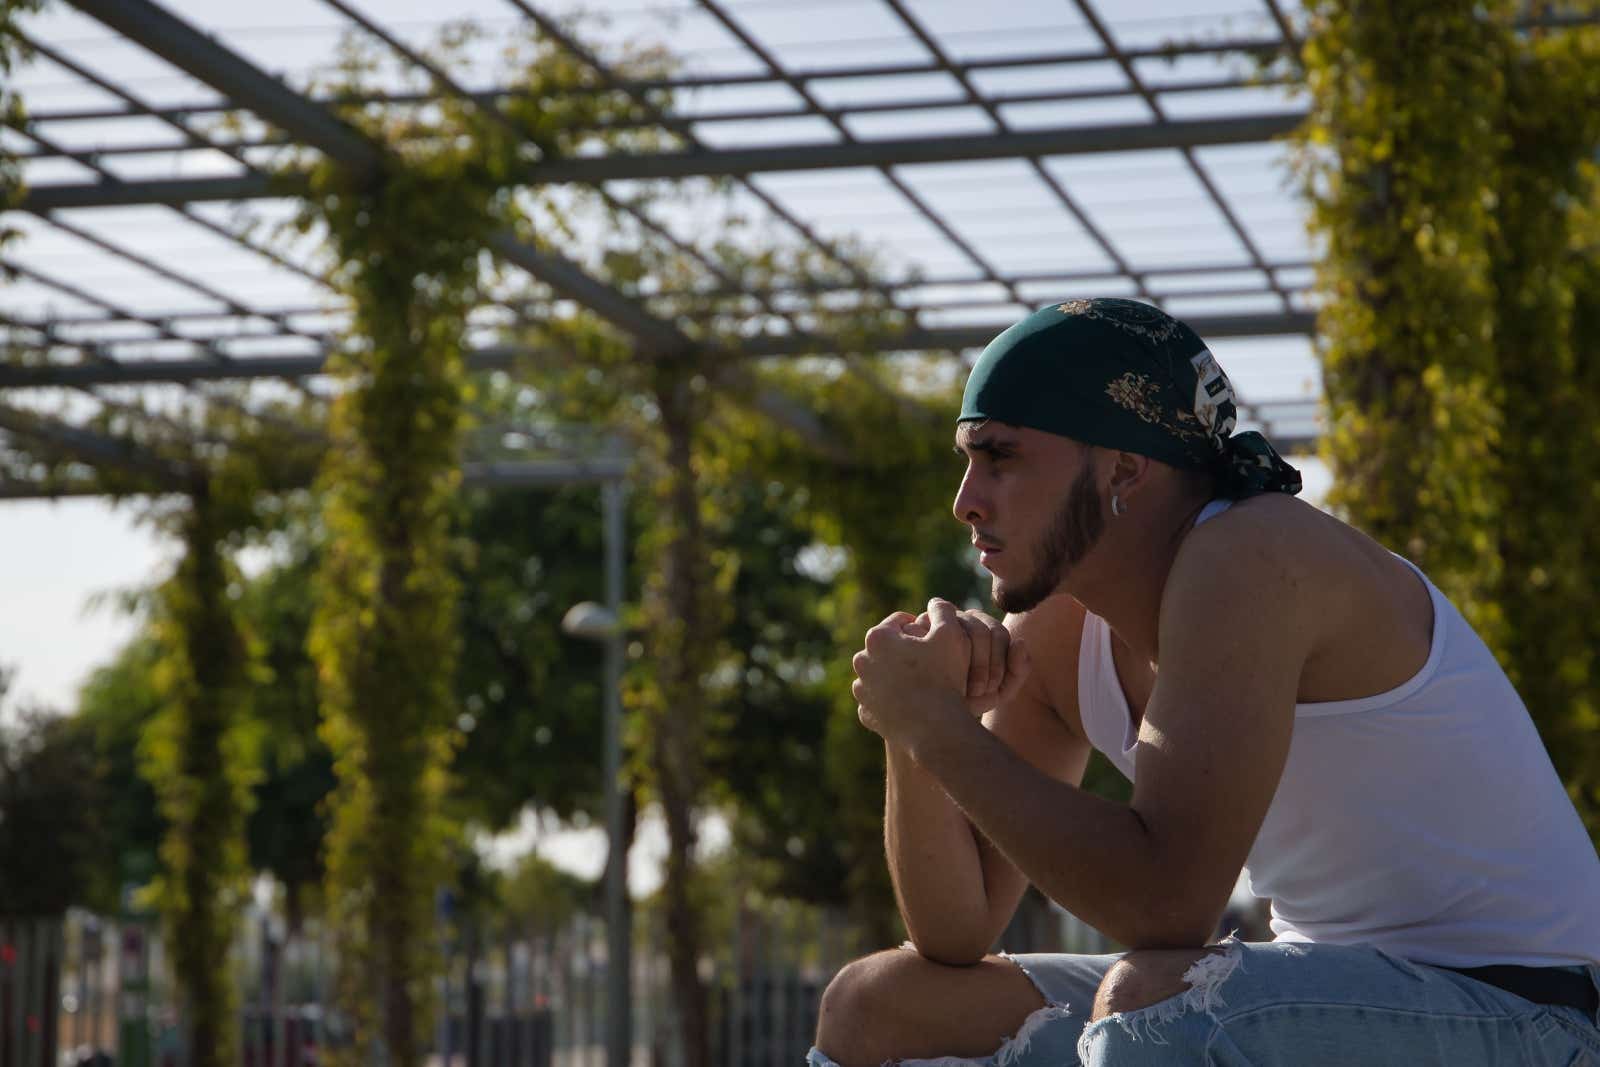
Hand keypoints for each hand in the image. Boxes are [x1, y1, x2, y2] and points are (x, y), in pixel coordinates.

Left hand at [852, 599, 1030, 750]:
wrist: (936, 727)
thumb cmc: (944, 677)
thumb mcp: (951, 634)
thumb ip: (943, 610)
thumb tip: (935, 602)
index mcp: (878, 638)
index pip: (899, 622)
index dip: (920, 627)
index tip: (934, 639)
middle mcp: (862, 662)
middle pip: (887, 648)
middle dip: (905, 651)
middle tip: (929, 662)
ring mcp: (862, 690)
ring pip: (881, 674)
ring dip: (896, 675)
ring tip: (921, 682)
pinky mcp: (866, 713)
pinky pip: (879, 701)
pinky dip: (891, 700)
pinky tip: (911, 702)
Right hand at [904, 605, 1029, 716]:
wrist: (934, 716)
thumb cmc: (967, 700)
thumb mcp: (997, 691)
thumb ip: (1017, 670)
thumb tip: (1019, 642)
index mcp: (984, 630)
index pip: (998, 633)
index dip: (999, 660)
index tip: (993, 689)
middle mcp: (962, 620)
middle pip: (979, 629)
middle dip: (982, 663)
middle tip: (978, 691)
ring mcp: (938, 622)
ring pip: (957, 629)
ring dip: (961, 661)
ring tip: (960, 687)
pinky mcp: (916, 629)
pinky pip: (933, 633)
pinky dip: (938, 655)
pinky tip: (938, 676)